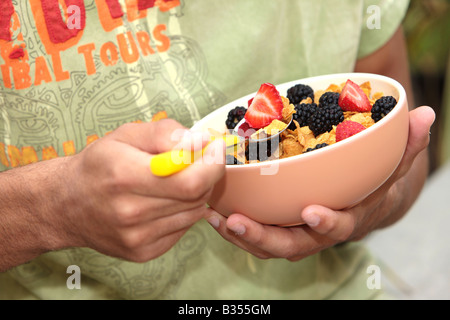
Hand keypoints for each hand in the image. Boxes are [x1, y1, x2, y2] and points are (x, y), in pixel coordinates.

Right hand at [58, 119, 224, 261]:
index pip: (190, 180)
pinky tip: (165, 201)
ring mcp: (137, 237)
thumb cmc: (98, 165)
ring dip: (195, 193)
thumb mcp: (126, 134)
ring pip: (193, 213)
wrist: (66, 204)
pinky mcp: (142, 252)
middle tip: (199, 160)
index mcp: (125, 176)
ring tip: (177, 180)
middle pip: (196, 197)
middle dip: (207, 174)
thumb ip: (165, 133)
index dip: (212, 164)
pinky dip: (183, 211)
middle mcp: (130, 212)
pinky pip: (183, 229)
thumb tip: (199, 142)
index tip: (215, 148)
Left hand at [205, 106, 434, 260]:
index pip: (338, 227)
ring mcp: (294, 233)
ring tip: (215, 217)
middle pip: (291, 245)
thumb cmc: (371, 185)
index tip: (310, 211)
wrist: (357, 204)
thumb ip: (407, 144)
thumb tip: (427, 114)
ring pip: (266, 244)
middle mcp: (316, 233)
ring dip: (239, 235)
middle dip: (263, 238)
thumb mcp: (392, 165)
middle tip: (237, 222)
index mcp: (345, 219)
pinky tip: (212, 210)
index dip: (327, 223)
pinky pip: (254, 232)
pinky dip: (233, 225)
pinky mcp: (276, 226)